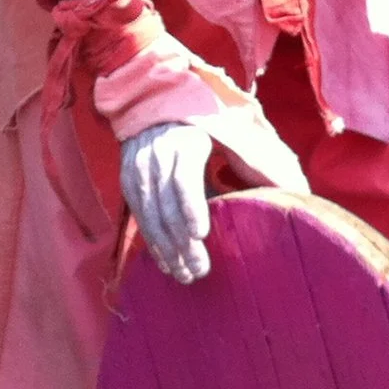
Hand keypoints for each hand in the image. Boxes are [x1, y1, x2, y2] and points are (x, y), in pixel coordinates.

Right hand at [120, 123, 213, 282]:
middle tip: (200, 270)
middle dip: (183, 244)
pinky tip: (166, 263)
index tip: (201, 234)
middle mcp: (157, 157)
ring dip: (168, 251)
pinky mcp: (127, 182)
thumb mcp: (215, 139)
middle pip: (167, 206)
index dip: (191, 208)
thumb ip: (229, 170)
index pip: (183, 179)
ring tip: (185, 275)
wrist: (152, 112)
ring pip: (151, 217)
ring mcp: (138, 170)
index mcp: (185, 143)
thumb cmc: (195, 134)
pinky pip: (140, 218)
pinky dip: (153, 243)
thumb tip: (261, 202)